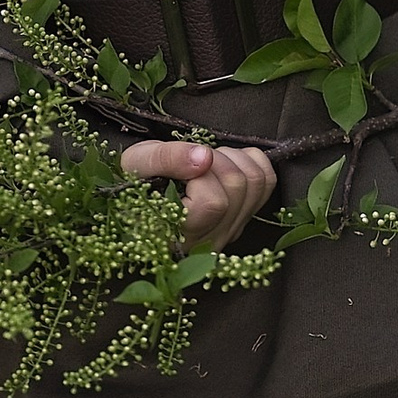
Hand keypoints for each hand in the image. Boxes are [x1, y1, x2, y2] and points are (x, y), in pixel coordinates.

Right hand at [121, 136, 278, 250]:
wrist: (132, 196)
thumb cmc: (130, 182)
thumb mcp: (136, 163)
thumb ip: (166, 158)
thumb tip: (204, 156)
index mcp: (176, 232)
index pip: (212, 203)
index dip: (201, 172)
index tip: (179, 165)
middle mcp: (207, 241)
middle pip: (237, 188)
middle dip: (217, 158)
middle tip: (193, 158)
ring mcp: (228, 233)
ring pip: (256, 184)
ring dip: (234, 159)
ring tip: (207, 161)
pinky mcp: (241, 220)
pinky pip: (267, 184)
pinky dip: (252, 162)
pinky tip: (226, 164)